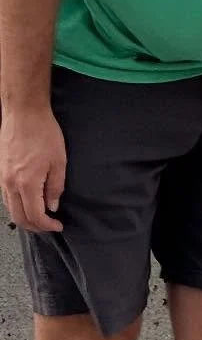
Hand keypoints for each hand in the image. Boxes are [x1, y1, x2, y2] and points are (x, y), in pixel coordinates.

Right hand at [0, 106, 65, 231]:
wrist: (23, 113)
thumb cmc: (43, 133)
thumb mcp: (58, 162)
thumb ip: (55, 187)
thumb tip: (52, 206)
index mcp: (26, 183)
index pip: (34, 215)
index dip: (47, 226)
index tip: (58, 225)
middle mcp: (10, 183)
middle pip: (18, 217)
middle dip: (35, 226)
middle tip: (49, 226)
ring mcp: (3, 178)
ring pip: (10, 208)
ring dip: (25, 217)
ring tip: (41, 216)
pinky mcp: (1, 171)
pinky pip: (6, 197)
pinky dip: (17, 205)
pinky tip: (28, 203)